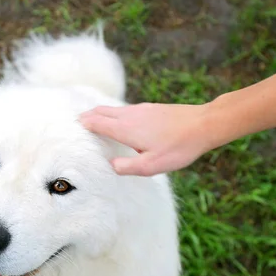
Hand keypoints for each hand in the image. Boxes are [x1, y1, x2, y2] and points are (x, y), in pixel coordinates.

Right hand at [79, 103, 211, 175]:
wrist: (205, 124)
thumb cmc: (179, 148)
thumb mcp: (152, 166)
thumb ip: (127, 167)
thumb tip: (110, 165)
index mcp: (126, 129)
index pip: (96, 122)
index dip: (82, 124)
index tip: (70, 126)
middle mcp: (130, 115)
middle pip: (101, 111)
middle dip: (87, 116)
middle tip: (75, 121)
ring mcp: (141, 109)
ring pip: (113, 109)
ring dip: (100, 113)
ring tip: (92, 120)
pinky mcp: (151, 108)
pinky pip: (124, 109)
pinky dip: (113, 113)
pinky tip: (119, 120)